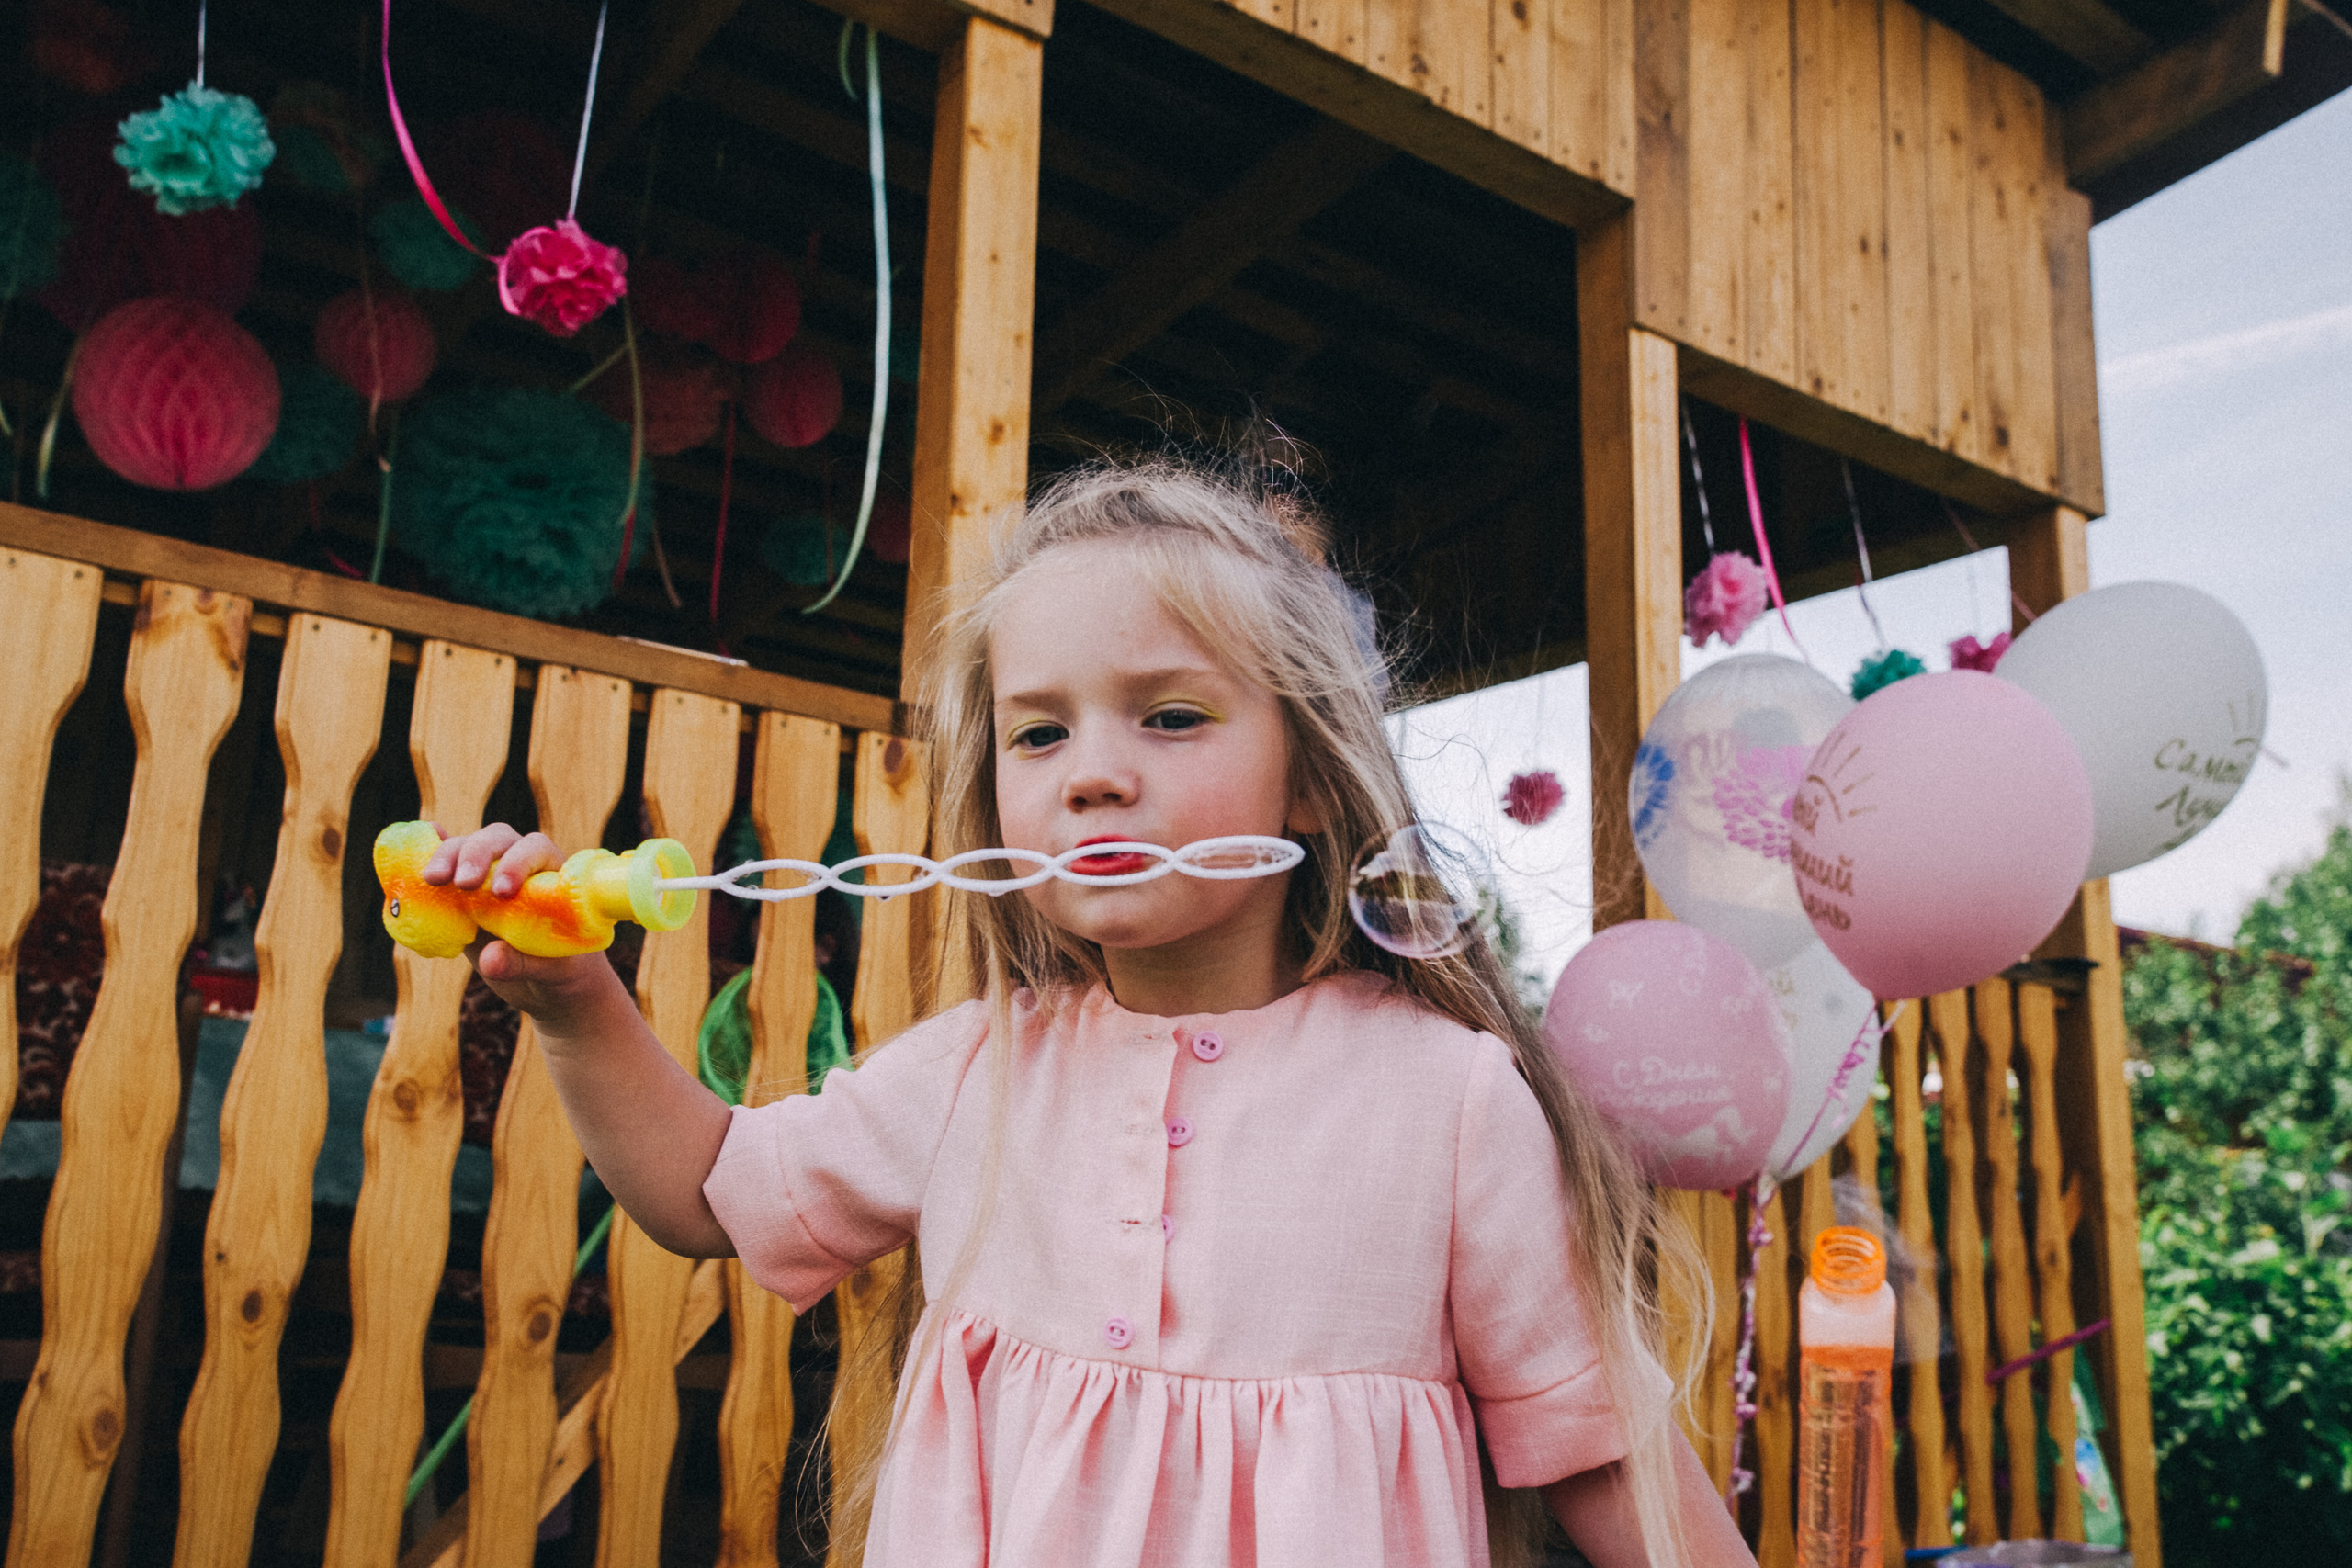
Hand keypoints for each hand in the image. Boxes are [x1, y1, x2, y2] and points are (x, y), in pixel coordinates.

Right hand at [419, 822, 620, 1027]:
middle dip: (476, 854)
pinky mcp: (464, 893)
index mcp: (554, 875)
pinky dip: (428, 855)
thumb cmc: (561, 973)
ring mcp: (489, 875)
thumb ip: (522, 964)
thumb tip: (489, 959)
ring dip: (446, 856)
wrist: (547, 983)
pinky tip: (413, 858)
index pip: (535, 848)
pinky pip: (445, 866)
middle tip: (462, 883)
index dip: (517, 862)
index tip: (502, 892)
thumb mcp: (550, 973)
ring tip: (432, 879)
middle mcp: (520, 865)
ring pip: (466, 847)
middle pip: (496, 839)